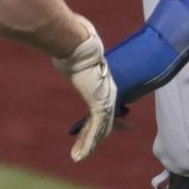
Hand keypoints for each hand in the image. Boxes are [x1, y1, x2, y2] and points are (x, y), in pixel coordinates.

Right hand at [52, 16, 116, 161]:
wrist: (79, 45)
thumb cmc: (76, 42)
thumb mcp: (75, 48)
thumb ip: (73, 47)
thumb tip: (68, 31)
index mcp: (103, 81)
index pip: (108, 103)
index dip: (114, 115)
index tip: (120, 120)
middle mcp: (107, 92)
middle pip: (108, 119)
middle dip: (107, 132)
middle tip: (103, 146)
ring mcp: (104, 100)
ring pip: (100, 130)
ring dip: (89, 144)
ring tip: (80, 156)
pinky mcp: (99, 107)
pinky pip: (94, 131)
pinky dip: (87, 145)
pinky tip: (79, 157)